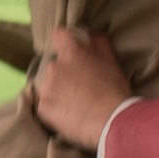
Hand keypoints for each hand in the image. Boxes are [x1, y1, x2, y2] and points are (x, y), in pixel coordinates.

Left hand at [29, 27, 135, 152]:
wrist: (113, 123)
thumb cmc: (115, 91)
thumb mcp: (112, 62)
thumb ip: (99, 43)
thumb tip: (90, 35)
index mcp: (72, 52)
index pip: (57, 36)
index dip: (63, 44)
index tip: (69, 54)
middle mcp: (54, 67)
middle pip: (53, 65)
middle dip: (62, 73)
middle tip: (78, 87)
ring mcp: (46, 88)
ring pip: (47, 85)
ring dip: (56, 91)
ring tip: (74, 103)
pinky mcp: (42, 108)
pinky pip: (45, 105)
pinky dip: (54, 109)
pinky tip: (69, 115)